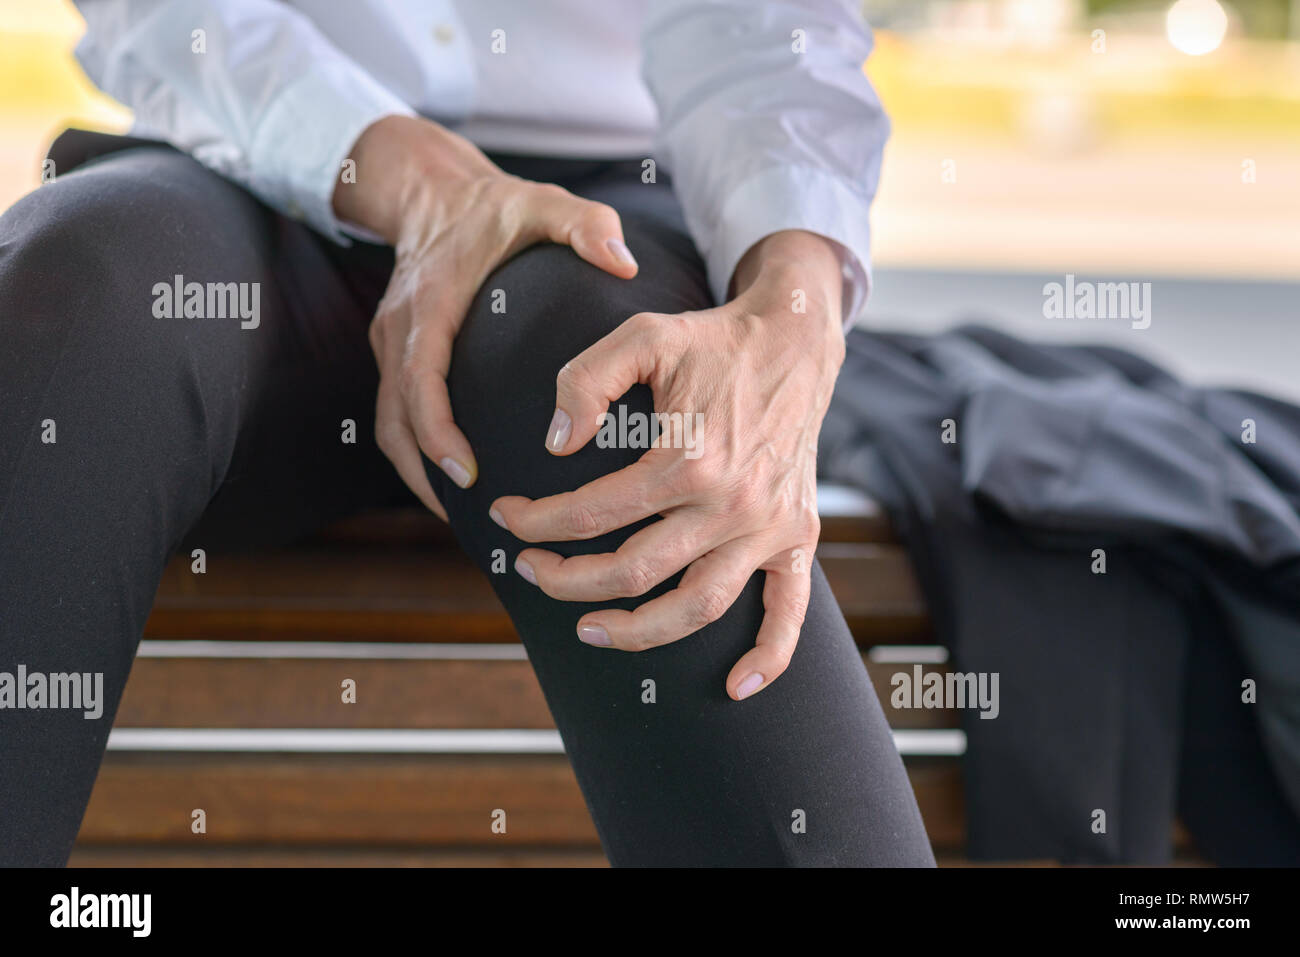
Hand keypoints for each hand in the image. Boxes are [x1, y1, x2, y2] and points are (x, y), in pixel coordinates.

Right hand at [334, 115, 638, 517]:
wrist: (433, 193)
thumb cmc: (495, 207)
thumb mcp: (543, 204)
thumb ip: (585, 225)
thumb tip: (623, 261)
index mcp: (429, 303)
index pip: (418, 379)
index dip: (436, 430)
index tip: (466, 471)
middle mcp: (398, 330)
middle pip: (394, 421)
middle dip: (427, 472)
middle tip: (471, 515)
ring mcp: (390, 346)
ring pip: (390, 428)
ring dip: (419, 476)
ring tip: (463, 519)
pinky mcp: (396, 357)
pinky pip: (398, 419)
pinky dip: (420, 456)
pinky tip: (458, 487)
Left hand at [490, 230, 846, 699]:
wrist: (795, 340)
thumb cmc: (711, 340)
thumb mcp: (641, 335)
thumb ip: (586, 381)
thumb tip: (557, 445)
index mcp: (690, 458)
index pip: (594, 512)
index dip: (538, 522)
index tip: (507, 519)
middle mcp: (732, 503)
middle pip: (635, 572)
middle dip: (568, 580)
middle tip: (531, 572)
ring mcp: (768, 527)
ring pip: (698, 607)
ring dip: (639, 631)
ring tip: (590, 631)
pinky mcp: (798, 537)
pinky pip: (789, 613)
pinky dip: (768, 658)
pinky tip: (734, 688)